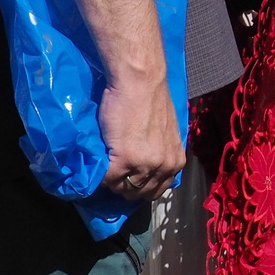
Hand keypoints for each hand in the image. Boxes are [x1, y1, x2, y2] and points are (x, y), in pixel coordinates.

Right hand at [97, 74, 184, 200]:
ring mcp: (146, 165)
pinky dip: (100, 175)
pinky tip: (99, 162)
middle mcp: (165, 166)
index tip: (127, 178)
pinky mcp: (125, 159)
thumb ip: (159, 152)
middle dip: (125, 186)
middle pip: (140, 193)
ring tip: (106, 167)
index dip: (139, 185)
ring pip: (123, 188)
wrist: (141, 82)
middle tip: (114, 174)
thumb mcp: (165, 133)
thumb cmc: (150, 101)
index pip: (155, 189)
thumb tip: (146, 165)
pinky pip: (108, 179)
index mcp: (176, 161)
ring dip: (112, 181)